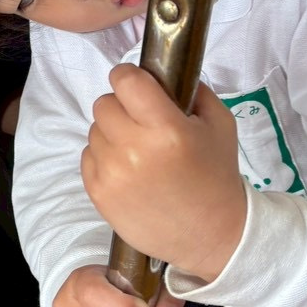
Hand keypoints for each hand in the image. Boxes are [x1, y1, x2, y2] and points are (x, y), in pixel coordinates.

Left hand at [81, 65, 244, 280]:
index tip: (137, 85)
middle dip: (122, 107)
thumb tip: (161, 73)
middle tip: (143, 124)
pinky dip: (104, 157)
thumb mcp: (219, 124)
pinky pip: (87, 155)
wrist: (211, 234)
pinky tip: (129, 171)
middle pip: (104, 103)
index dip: (130, 77)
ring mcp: (111, 172)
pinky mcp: (97, 192)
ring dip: (112, 133)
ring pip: (94, 129)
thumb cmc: (216, 176)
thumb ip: (192, 91)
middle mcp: (133, 149)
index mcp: (166, 129)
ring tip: (139, 152)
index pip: (125, 80)